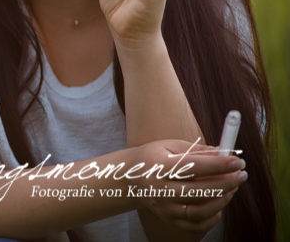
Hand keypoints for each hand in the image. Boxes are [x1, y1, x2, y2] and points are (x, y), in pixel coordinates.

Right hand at [131, 139, 245, 233]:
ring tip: (232, 187)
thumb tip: (225, 153)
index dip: (218, 165)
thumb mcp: (170, 146)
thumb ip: (197, 150)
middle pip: (199, 190)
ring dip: (222, 199)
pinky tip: (218, 203)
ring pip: (201, 210)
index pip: (192, 167)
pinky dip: (213, 217)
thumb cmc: (155, 158)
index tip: (238, 161)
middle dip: (226, 182)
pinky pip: (197, 225)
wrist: (130, 178)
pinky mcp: (170, 220)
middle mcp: (159, 189)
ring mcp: (164, 207)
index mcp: (158, 166)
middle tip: (241, 174)